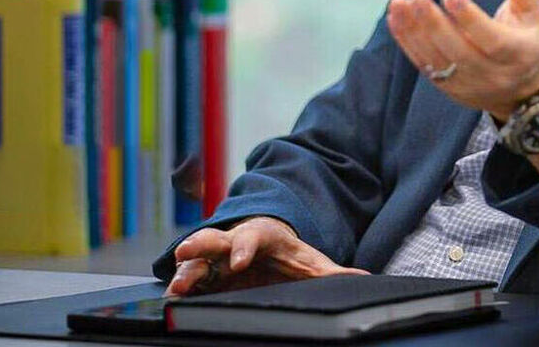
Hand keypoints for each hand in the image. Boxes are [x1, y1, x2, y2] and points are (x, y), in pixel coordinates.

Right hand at [165, 216, 367, 296]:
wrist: (268, 246)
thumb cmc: (289, 256)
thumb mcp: (312, 262)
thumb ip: (335, 272)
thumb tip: (366, 278)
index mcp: (263, 236)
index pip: (253, 237)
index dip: (245, 247)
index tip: (238, 261)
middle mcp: (235, 242)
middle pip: (216, 240)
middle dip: (200, 245)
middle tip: (184, 253)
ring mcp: (217, 257)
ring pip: (197, 259)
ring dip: (185, 270)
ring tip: (174, 287)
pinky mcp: (206, 274)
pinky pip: (190, 278)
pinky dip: (180, 287)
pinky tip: (172, 301)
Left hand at [386, 0, 538, 119]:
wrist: (526, 89)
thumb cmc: (529, 36)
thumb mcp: (535, 9)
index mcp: (520, 53)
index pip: (493, 40)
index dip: (471, 20)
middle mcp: (494, 74)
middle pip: (460, 53)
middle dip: (435, 26)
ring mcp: (470, 85)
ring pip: (438, 62)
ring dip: (414, 33)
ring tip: (399, 4)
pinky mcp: (450, 88)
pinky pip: (424, 66)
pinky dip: (407, 43)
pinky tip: (396, 18)